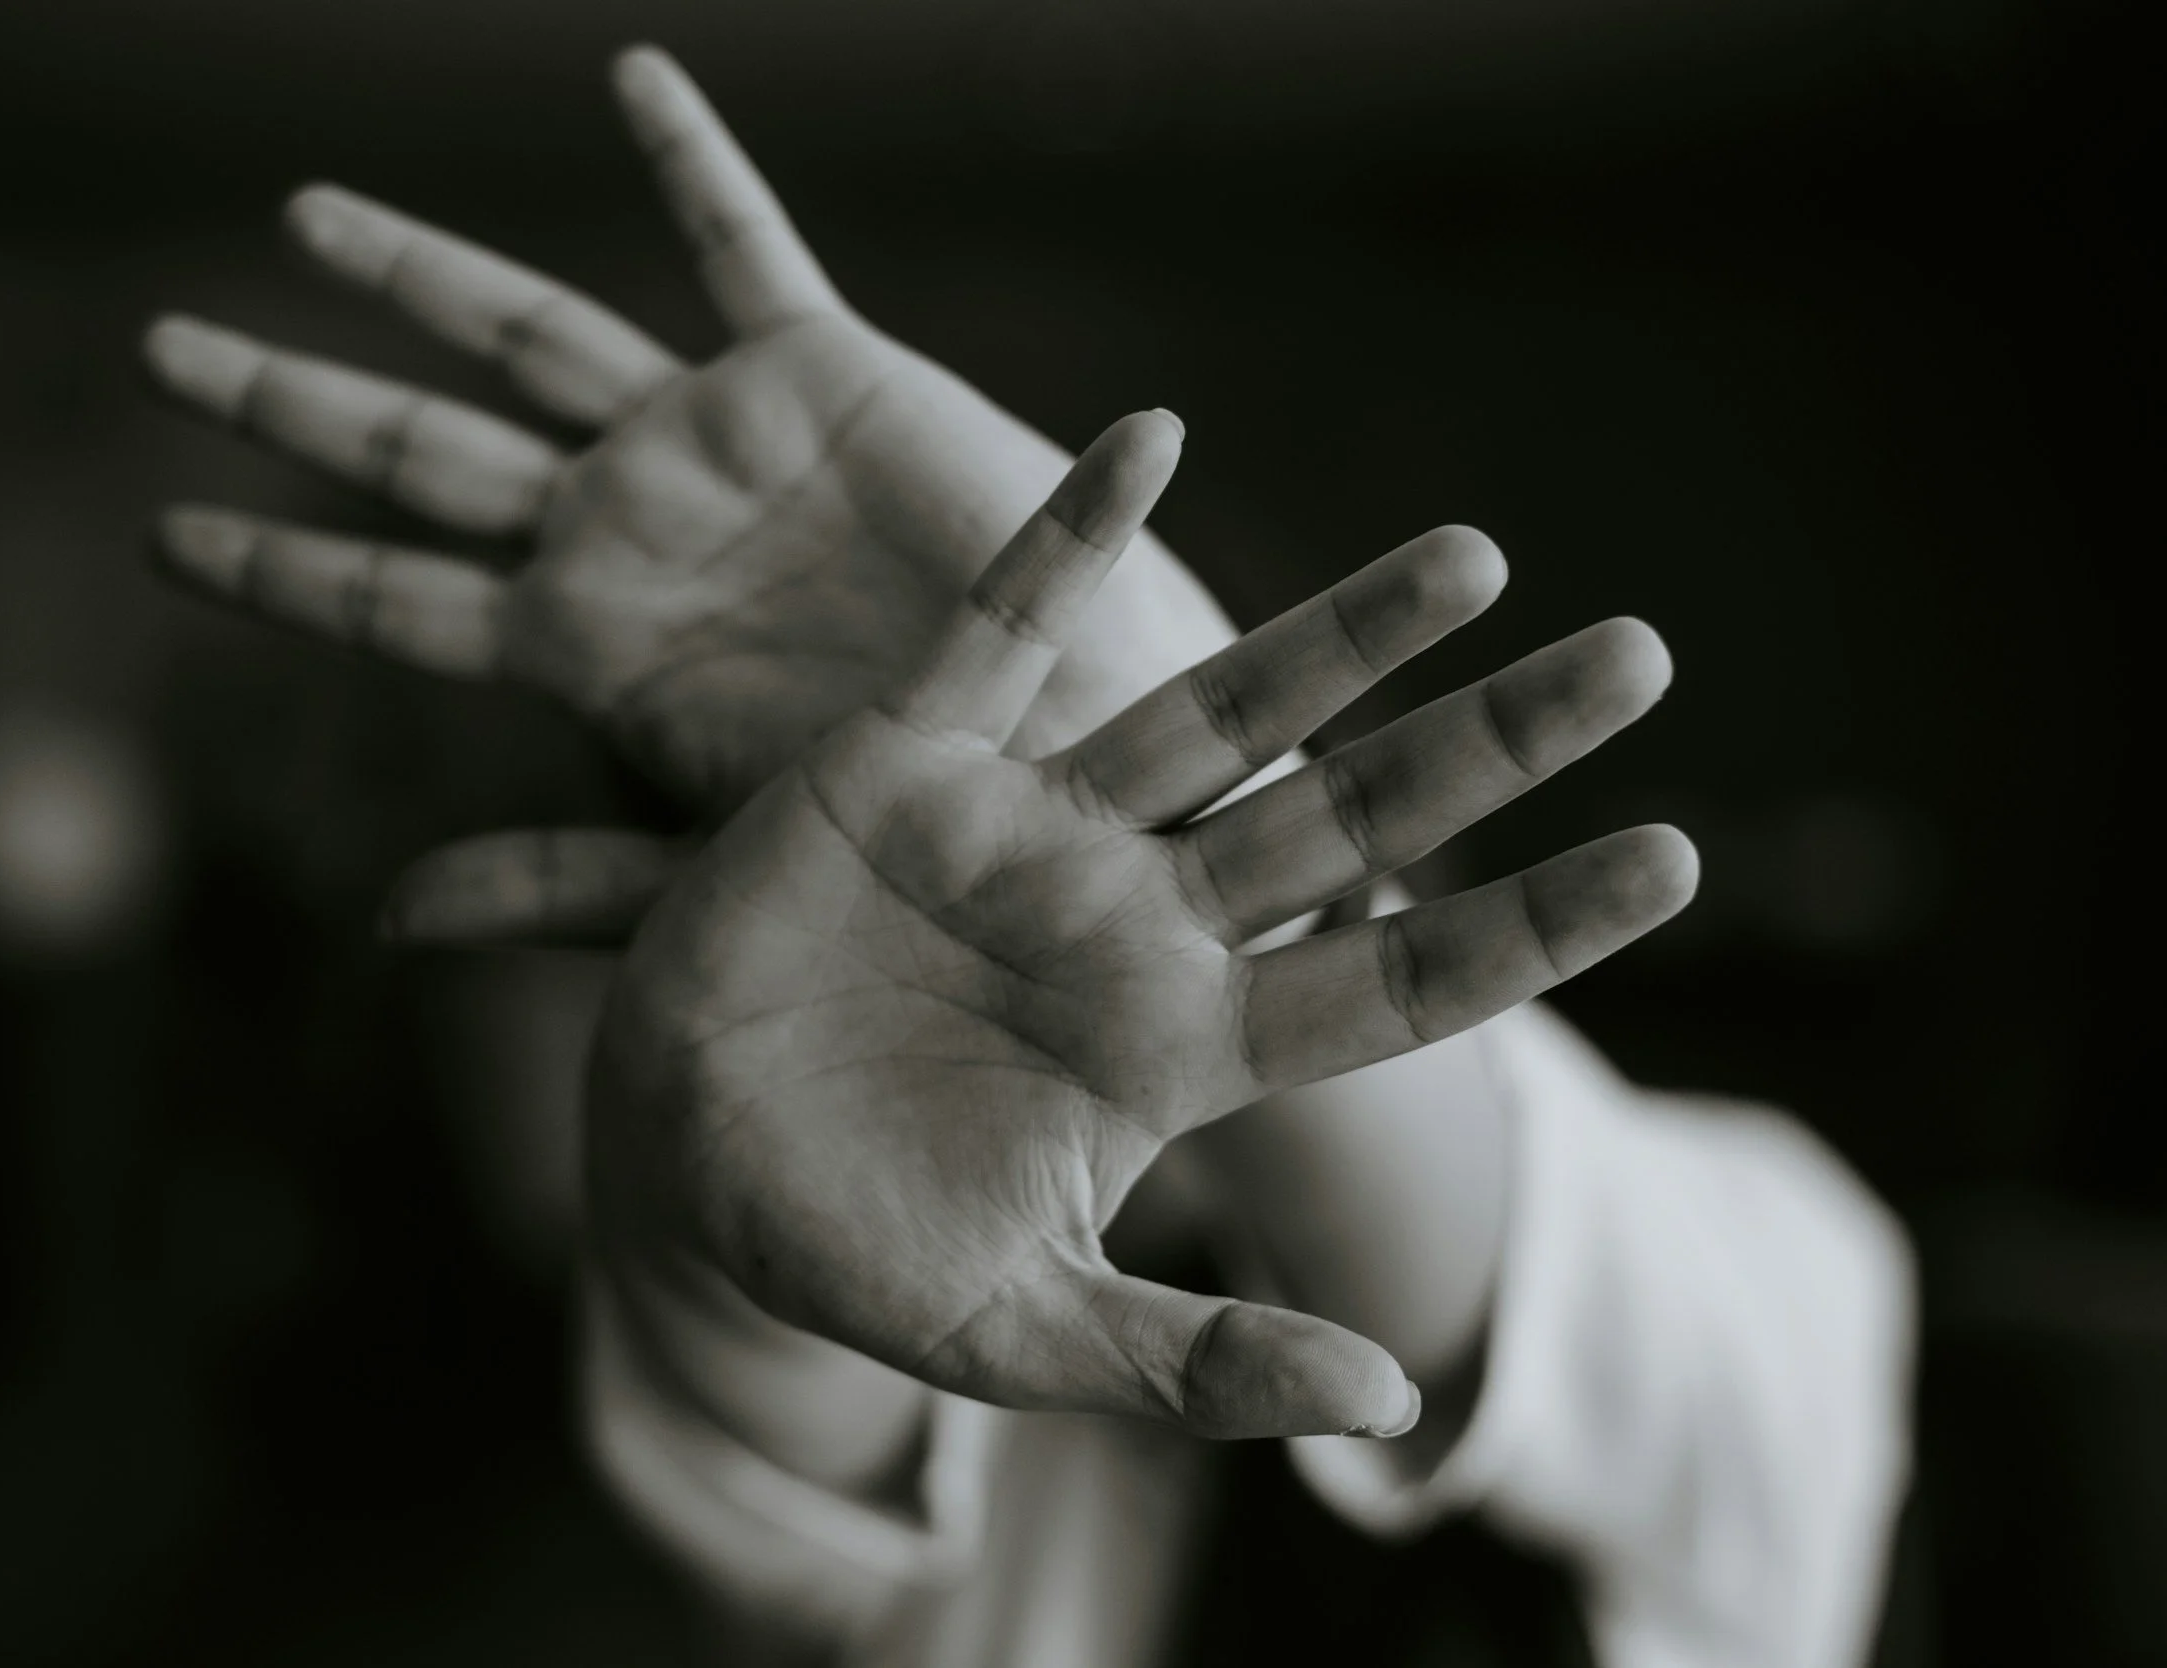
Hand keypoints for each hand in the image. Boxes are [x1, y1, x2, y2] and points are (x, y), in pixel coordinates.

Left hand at [143, 46, 1243, 937]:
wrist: (1078, 748)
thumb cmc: (908, 823)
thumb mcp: (715, 856)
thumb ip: (559, 877)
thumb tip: (381, 920)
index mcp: (586, 648)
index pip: (391, 597)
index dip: (278, 564)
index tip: (165, 541)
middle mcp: (626, 530)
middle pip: (418, 449)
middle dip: (290, 399)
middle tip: (160, 352)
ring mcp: (710, 444)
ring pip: (529, 335)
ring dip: (418, 275)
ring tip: (303, 220)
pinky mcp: (821, 375)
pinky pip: (741, 245)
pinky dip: (689, 166)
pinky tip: (628, 78)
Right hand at [589, 411, 1695, 1439]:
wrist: (678, 1156)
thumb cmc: (850, 1249)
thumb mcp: (1021, 1332)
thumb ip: (1193, 1365)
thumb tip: (1391, 1402)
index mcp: (1180, 1046)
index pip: (1394, 975)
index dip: (1531, 923)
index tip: (1673, 858)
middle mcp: (1132, 920)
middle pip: (1349, 816)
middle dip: (1490, 742)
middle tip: (1646, 657)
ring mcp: (1027, 832)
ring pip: (1214, 708)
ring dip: (1340, 635)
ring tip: (1478, 557)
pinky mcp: (905, 764)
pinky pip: (999, 629)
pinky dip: (1067, 539)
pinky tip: (1154, 439)